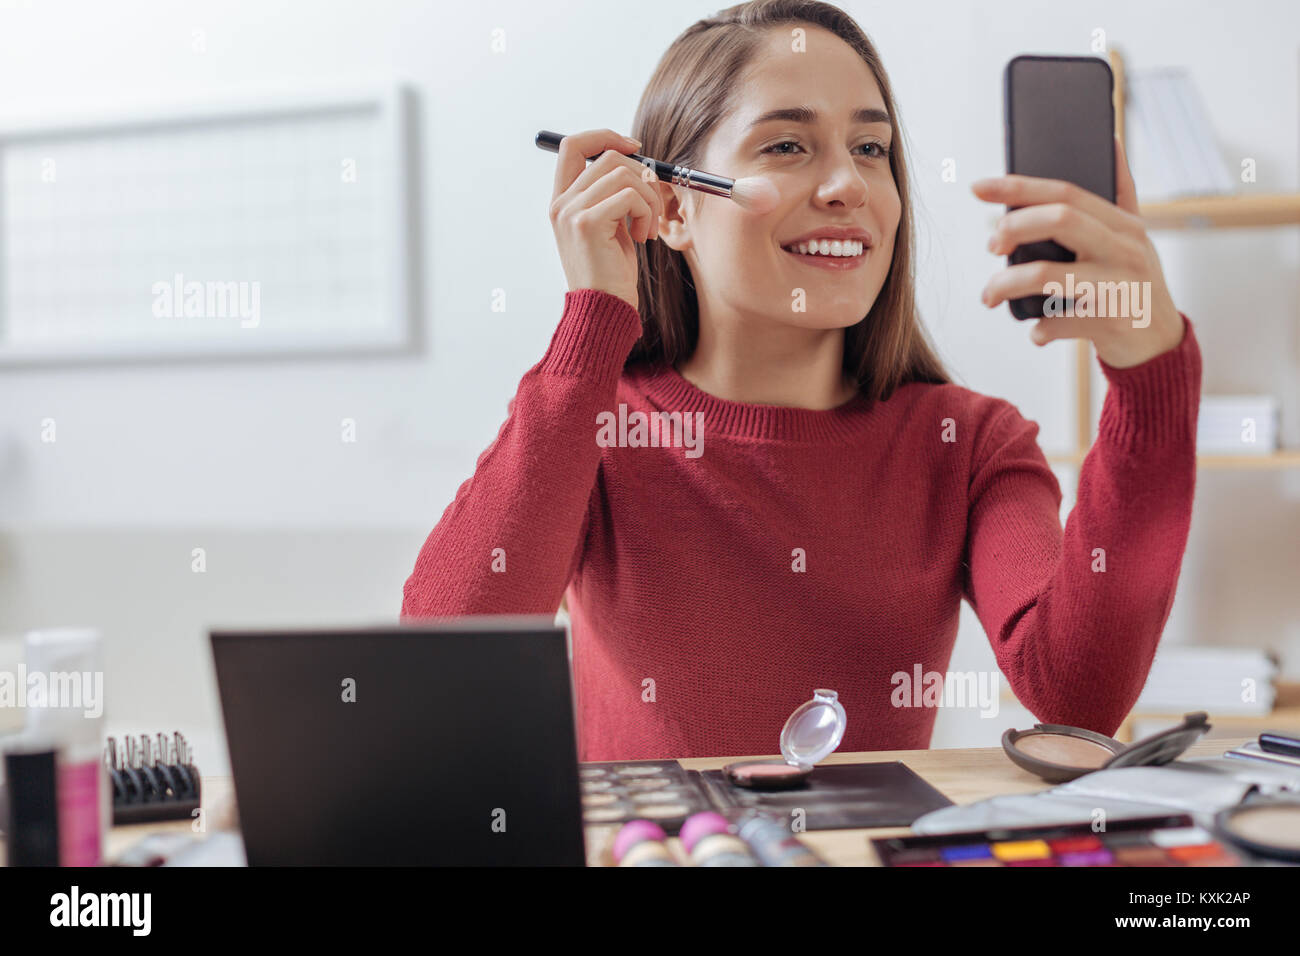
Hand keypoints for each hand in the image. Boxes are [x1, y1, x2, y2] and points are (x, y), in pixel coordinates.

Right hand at [548, 128, 664, 312]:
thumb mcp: (610, 227)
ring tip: (647, 227)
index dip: (606, 136)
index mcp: (562, 202)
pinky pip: (630, 195)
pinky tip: (643, 237)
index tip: (636, 148)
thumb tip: (639, 163)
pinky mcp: (587, 223)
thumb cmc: (611, 274)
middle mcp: (561, 204)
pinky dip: (646, 213)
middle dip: (641, 174)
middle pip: (606, 156)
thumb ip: (613, 196)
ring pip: (623, 173)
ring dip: (648, 198)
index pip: (573, 145)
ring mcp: (571, 212)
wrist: (603, 311)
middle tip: (652, 204)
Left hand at [972, 136, 1184, 368]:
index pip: (1066, 192)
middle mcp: (1124, 249)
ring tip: (990, 295)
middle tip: (990, 245)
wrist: (1161, 343)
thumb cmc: (1135, 284)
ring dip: (1007, 284)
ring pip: (1047, 275)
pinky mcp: (1112, 322)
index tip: (978, 187)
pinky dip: (1039, 329)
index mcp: (1123, 224)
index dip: (1020, 187)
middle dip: (1014, 227)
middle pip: (1060, 220)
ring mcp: (1119, 285)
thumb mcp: (1135, 236)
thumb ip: (1121, 192)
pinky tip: (1037, 331)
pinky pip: (1057, 322)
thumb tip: (1109, 139)